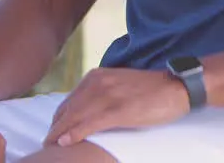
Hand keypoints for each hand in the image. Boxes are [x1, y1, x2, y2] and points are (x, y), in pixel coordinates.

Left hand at [45, 67, 190, 146]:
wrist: (176, 87)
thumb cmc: (150, 90)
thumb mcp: (119, 85)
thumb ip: (100, 94)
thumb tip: (84, 112)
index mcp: (97, 77)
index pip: (69, 101)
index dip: (58, 120)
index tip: (52, 134)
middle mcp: (99, 83)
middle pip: (68, 110)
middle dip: (55, 128)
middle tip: (47, 144)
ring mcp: (109, 96)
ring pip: (75, 117)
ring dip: (59, 133)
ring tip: (50, 146)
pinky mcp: (119, 110)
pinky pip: (90, 123)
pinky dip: (75, 133)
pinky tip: (65, 142)